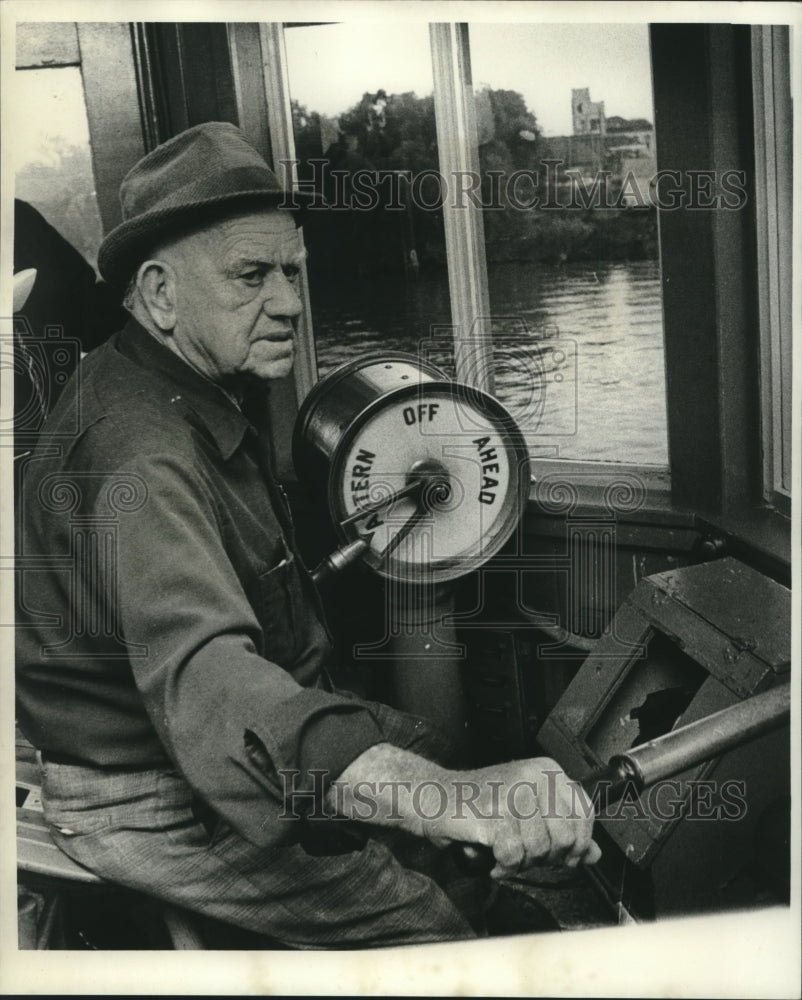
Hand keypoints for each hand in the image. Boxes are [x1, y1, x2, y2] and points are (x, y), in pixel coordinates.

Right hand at [330, 745, 600, 877]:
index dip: (576, 843)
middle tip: (524, 854)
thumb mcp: (527, 812)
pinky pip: (515, 856)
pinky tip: (492, 856)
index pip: (585, 813)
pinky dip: (503, 864)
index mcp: (547, 771)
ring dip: (521, 862)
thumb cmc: (477, 804)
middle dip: (548, 857)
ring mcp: (515, 793)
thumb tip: (593, 853)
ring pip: (542, 850)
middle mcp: (535, 776)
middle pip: (568, 837)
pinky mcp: (495, 814)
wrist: (433, 797)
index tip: (559, 854)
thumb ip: (561, 830)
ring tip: (504, 851)